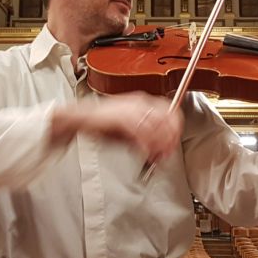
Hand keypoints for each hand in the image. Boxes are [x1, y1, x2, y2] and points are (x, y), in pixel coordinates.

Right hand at [52, 92, 182, 162]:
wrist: (82, 118)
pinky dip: (146, 145)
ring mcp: (132, 108)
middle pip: (167, 118)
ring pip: (156, 127)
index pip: (170, 111)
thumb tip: (159, 151)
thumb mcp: (130, 131)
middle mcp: (140, 102)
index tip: (174, 143)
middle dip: (169, 138)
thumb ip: (146, 138)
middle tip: (167, 154)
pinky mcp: (122, 117)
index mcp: (143, 101)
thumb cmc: (103, 123)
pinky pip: (141, 132)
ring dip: (159, 144)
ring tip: (156, 156)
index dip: (175, 128)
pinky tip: (145, 152)